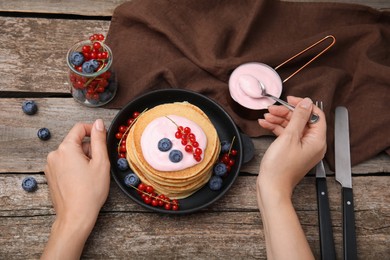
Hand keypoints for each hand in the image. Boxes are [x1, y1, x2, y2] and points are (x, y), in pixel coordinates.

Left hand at [42, 119, 109, 259]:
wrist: (76, 215)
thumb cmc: (90, 192)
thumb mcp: (101, 162)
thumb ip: (99, 139)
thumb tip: (99, 123)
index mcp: (66, 148)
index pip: (79, 128)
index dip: (93, 130)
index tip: (102, 137)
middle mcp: (54, 155)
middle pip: (75, 142)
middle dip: (89, 149)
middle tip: (99, 164)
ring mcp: (50, 166)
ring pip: (71, 153)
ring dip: (82, 158)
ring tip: (91, 174)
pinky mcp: (50, 176)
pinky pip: (65, 163)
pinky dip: (75, 166)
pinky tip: (82, 180)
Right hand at [258, 96, 325, 196]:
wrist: (272, 187)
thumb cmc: (280, 168)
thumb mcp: (289, 137)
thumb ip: (298, 117)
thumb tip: (306, 102)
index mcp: (317, 140)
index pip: (316, 115)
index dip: (302, 105)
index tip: (289, 100)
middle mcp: (313, 144)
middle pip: (302, 120)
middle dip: (286, 113)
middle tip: (272, 109)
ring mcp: (302, 148)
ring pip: (293, 127)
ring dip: (279, 120)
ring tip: (266, 116)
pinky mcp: (292, 151)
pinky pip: (287, 135)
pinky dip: (276, 129)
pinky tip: (265, 124)